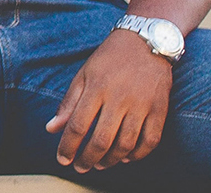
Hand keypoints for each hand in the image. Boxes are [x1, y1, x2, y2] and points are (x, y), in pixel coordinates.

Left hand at [46, 29, 172, 171]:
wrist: (147, 42)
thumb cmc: (109, 59)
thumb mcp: (83, 75)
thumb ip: (68, 103)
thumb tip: (51, 129)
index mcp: (96, 89)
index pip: (77, 126)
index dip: (68, 146)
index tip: (62, 159)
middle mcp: (119, 98)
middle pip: (101, 139)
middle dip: (88, 158)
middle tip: (80, 167)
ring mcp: (142, 105)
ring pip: (126, 143)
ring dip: (111, 159)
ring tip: (100, 164)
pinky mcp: (160, 109)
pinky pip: (151, 140)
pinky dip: (139, 154)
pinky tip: (126, 157)